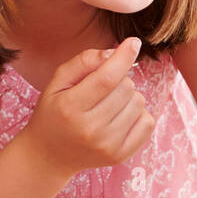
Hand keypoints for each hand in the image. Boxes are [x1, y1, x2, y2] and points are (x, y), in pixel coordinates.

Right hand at [20, 37, 153, 177]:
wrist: (48, 156)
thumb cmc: (54, 112)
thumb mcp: (57, 82)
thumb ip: (83, 62)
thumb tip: (114, 53)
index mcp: (71, 108)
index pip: (106, 78)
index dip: (123, 57)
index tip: (134, 42)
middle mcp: (90, 129)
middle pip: (126, 87)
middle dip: (119, 79)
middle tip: (102, 89)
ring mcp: (108, 146)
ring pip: (139, 102)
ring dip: (128, 97)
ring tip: (109, 105)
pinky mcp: (121, 155)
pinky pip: (148, 122)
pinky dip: (138, 114)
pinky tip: (120, 117)